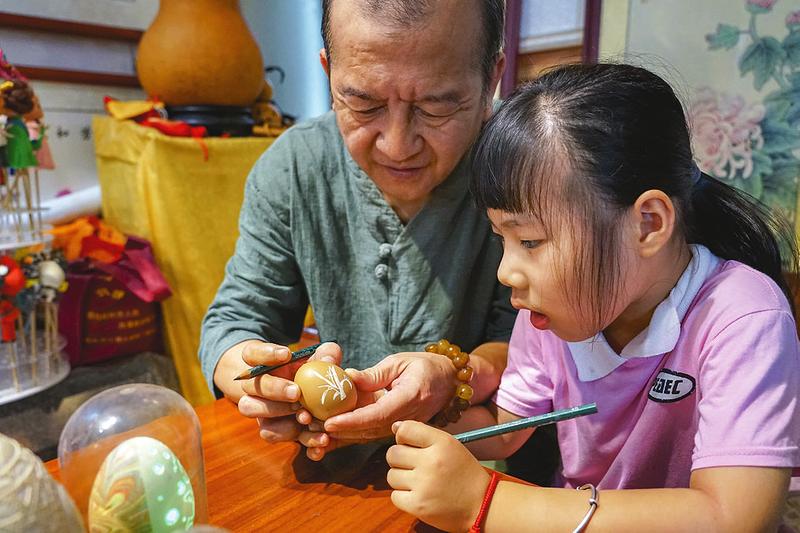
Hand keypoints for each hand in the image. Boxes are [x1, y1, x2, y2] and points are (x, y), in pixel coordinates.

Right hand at [237, 341, 341, 451]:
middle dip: (274, 389)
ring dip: (278, 412)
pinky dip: (292, 437)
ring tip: (306, 416)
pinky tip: (318, 437)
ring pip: (251, 409)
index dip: (267, 354)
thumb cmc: (311, 372)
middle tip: (296, 392)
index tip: (287, 354)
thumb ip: (327, 355)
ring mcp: (257, 407)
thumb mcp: (321, 359)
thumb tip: (328, 361)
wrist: (309, 399)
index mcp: (263, 362)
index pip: (253, 353)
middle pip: (251, 385)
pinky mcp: (268, 428)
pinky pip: (270, 434)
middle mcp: (253, 385)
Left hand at [322, 352, 455, 439]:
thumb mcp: (400, 362)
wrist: (450, 382)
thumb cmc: (426, 367)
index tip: (330, 423)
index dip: (352, 421)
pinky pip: (372, 433)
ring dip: (343, 435)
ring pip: (368, 435)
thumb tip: (348, 378)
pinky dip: (351, 433)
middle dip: (340, 431)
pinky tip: (331, 432)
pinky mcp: (397, 428)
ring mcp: (403, 426)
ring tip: (316, 431)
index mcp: (409, 397)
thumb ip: (375, 374)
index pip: (377, 414)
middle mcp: (407, 417)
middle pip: (369, 430)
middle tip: (313, 428)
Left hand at [386, 420, 489, 531]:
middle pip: (393, 453)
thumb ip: (423, 434)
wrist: (482, 505)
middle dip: (399, 459)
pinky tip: (417, 494)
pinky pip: (394, 496)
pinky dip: (403, 496)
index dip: (402, 436)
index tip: (408, 443)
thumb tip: (395, 427)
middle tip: (412, 465)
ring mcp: (423, 485)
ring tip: (417, 482)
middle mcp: (431, 461)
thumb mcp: (451, 446)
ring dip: (401, 479)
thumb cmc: (464, 473)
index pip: (406, 430)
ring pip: (391, 475)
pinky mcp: (418, 505)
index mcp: (442, 443)